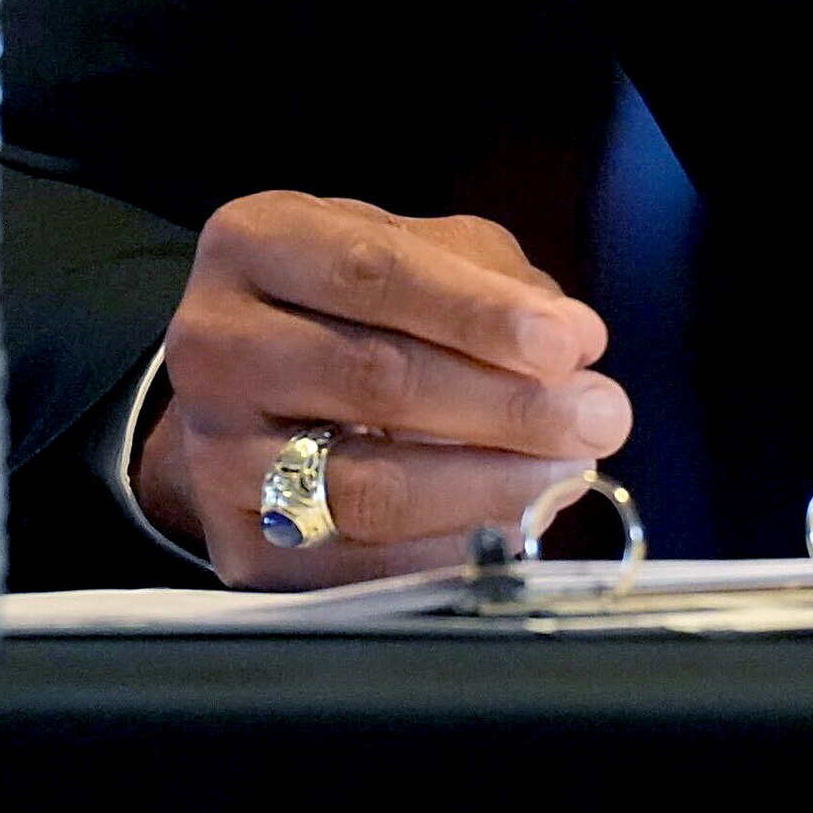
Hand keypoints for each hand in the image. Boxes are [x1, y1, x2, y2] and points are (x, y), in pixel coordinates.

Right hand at [139, 193, 627, 586]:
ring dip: (486, 486)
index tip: (566, 344)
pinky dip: (445, 553)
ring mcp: (215, 453)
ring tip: (565, 474)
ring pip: (364, 484)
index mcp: (255, 243)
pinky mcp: (240, 546)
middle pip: (372, 378)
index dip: (477, 313)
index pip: (373, 273)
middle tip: (597, 418)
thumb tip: (573, 344)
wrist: (255, 386)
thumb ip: (494, 284)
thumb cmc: (353, 303)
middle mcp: (214, 344)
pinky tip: (508, 528)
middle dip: (505, 405)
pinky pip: (355, 568)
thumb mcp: (415, 253)